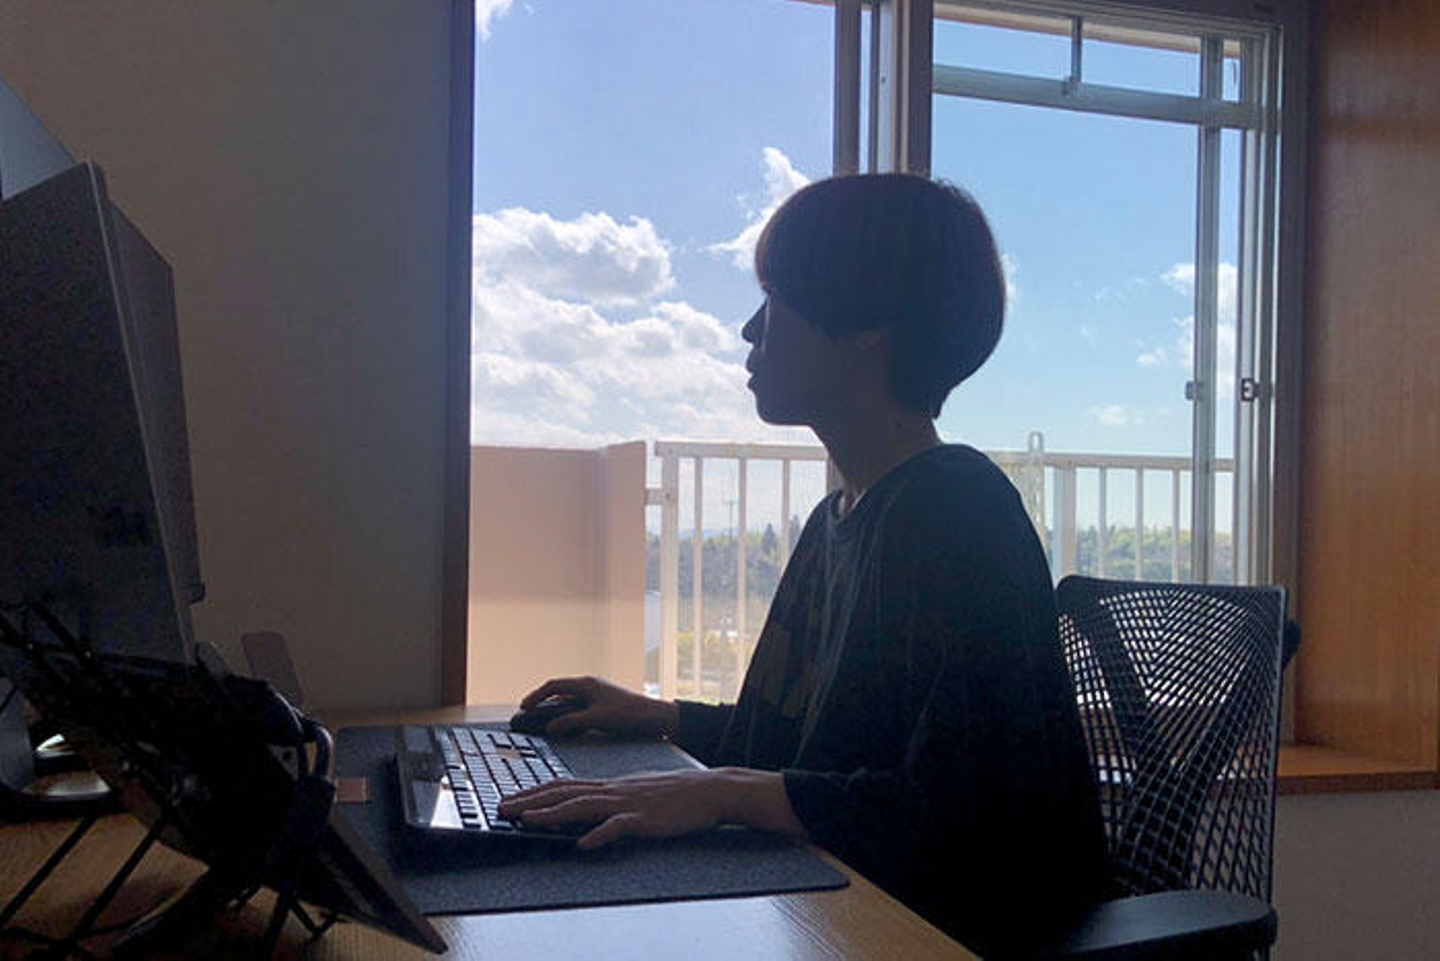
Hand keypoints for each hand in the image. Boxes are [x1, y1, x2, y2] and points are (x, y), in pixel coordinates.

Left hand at [497, 767, 805, 849]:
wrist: (709, 790)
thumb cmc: (675, 794)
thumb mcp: (637, 792)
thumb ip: (612, 801)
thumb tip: (588, 815)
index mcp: (610, 785)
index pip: (563, 785)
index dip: (535, 792)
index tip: (511, 798)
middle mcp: (613, 790)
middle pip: (563, 793)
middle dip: (530, 801)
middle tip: (503, 808)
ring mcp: (627, 803)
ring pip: (582, 806)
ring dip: (552, 814)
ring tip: (529, 821)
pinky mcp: (644, 818)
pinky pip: (618, 827)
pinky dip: (598, 836)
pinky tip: (583, 845)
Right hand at [519, 676, 677, 737]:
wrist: (655, 718)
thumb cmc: (629, 714)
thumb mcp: (596, 719)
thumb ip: (571, 722)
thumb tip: (550, 729)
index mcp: (586, 684)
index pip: (553, 686)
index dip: (536, 696)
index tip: (523, 707)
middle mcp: (590, 686)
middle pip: (559, 692)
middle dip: (542, 703)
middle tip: (528, 714)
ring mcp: (597, 695)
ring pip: (568, 701)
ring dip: (555, 711)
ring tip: (543, 722)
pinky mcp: (603, 706)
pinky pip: (578, 708)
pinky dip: (568, 717)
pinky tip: (566, 728)